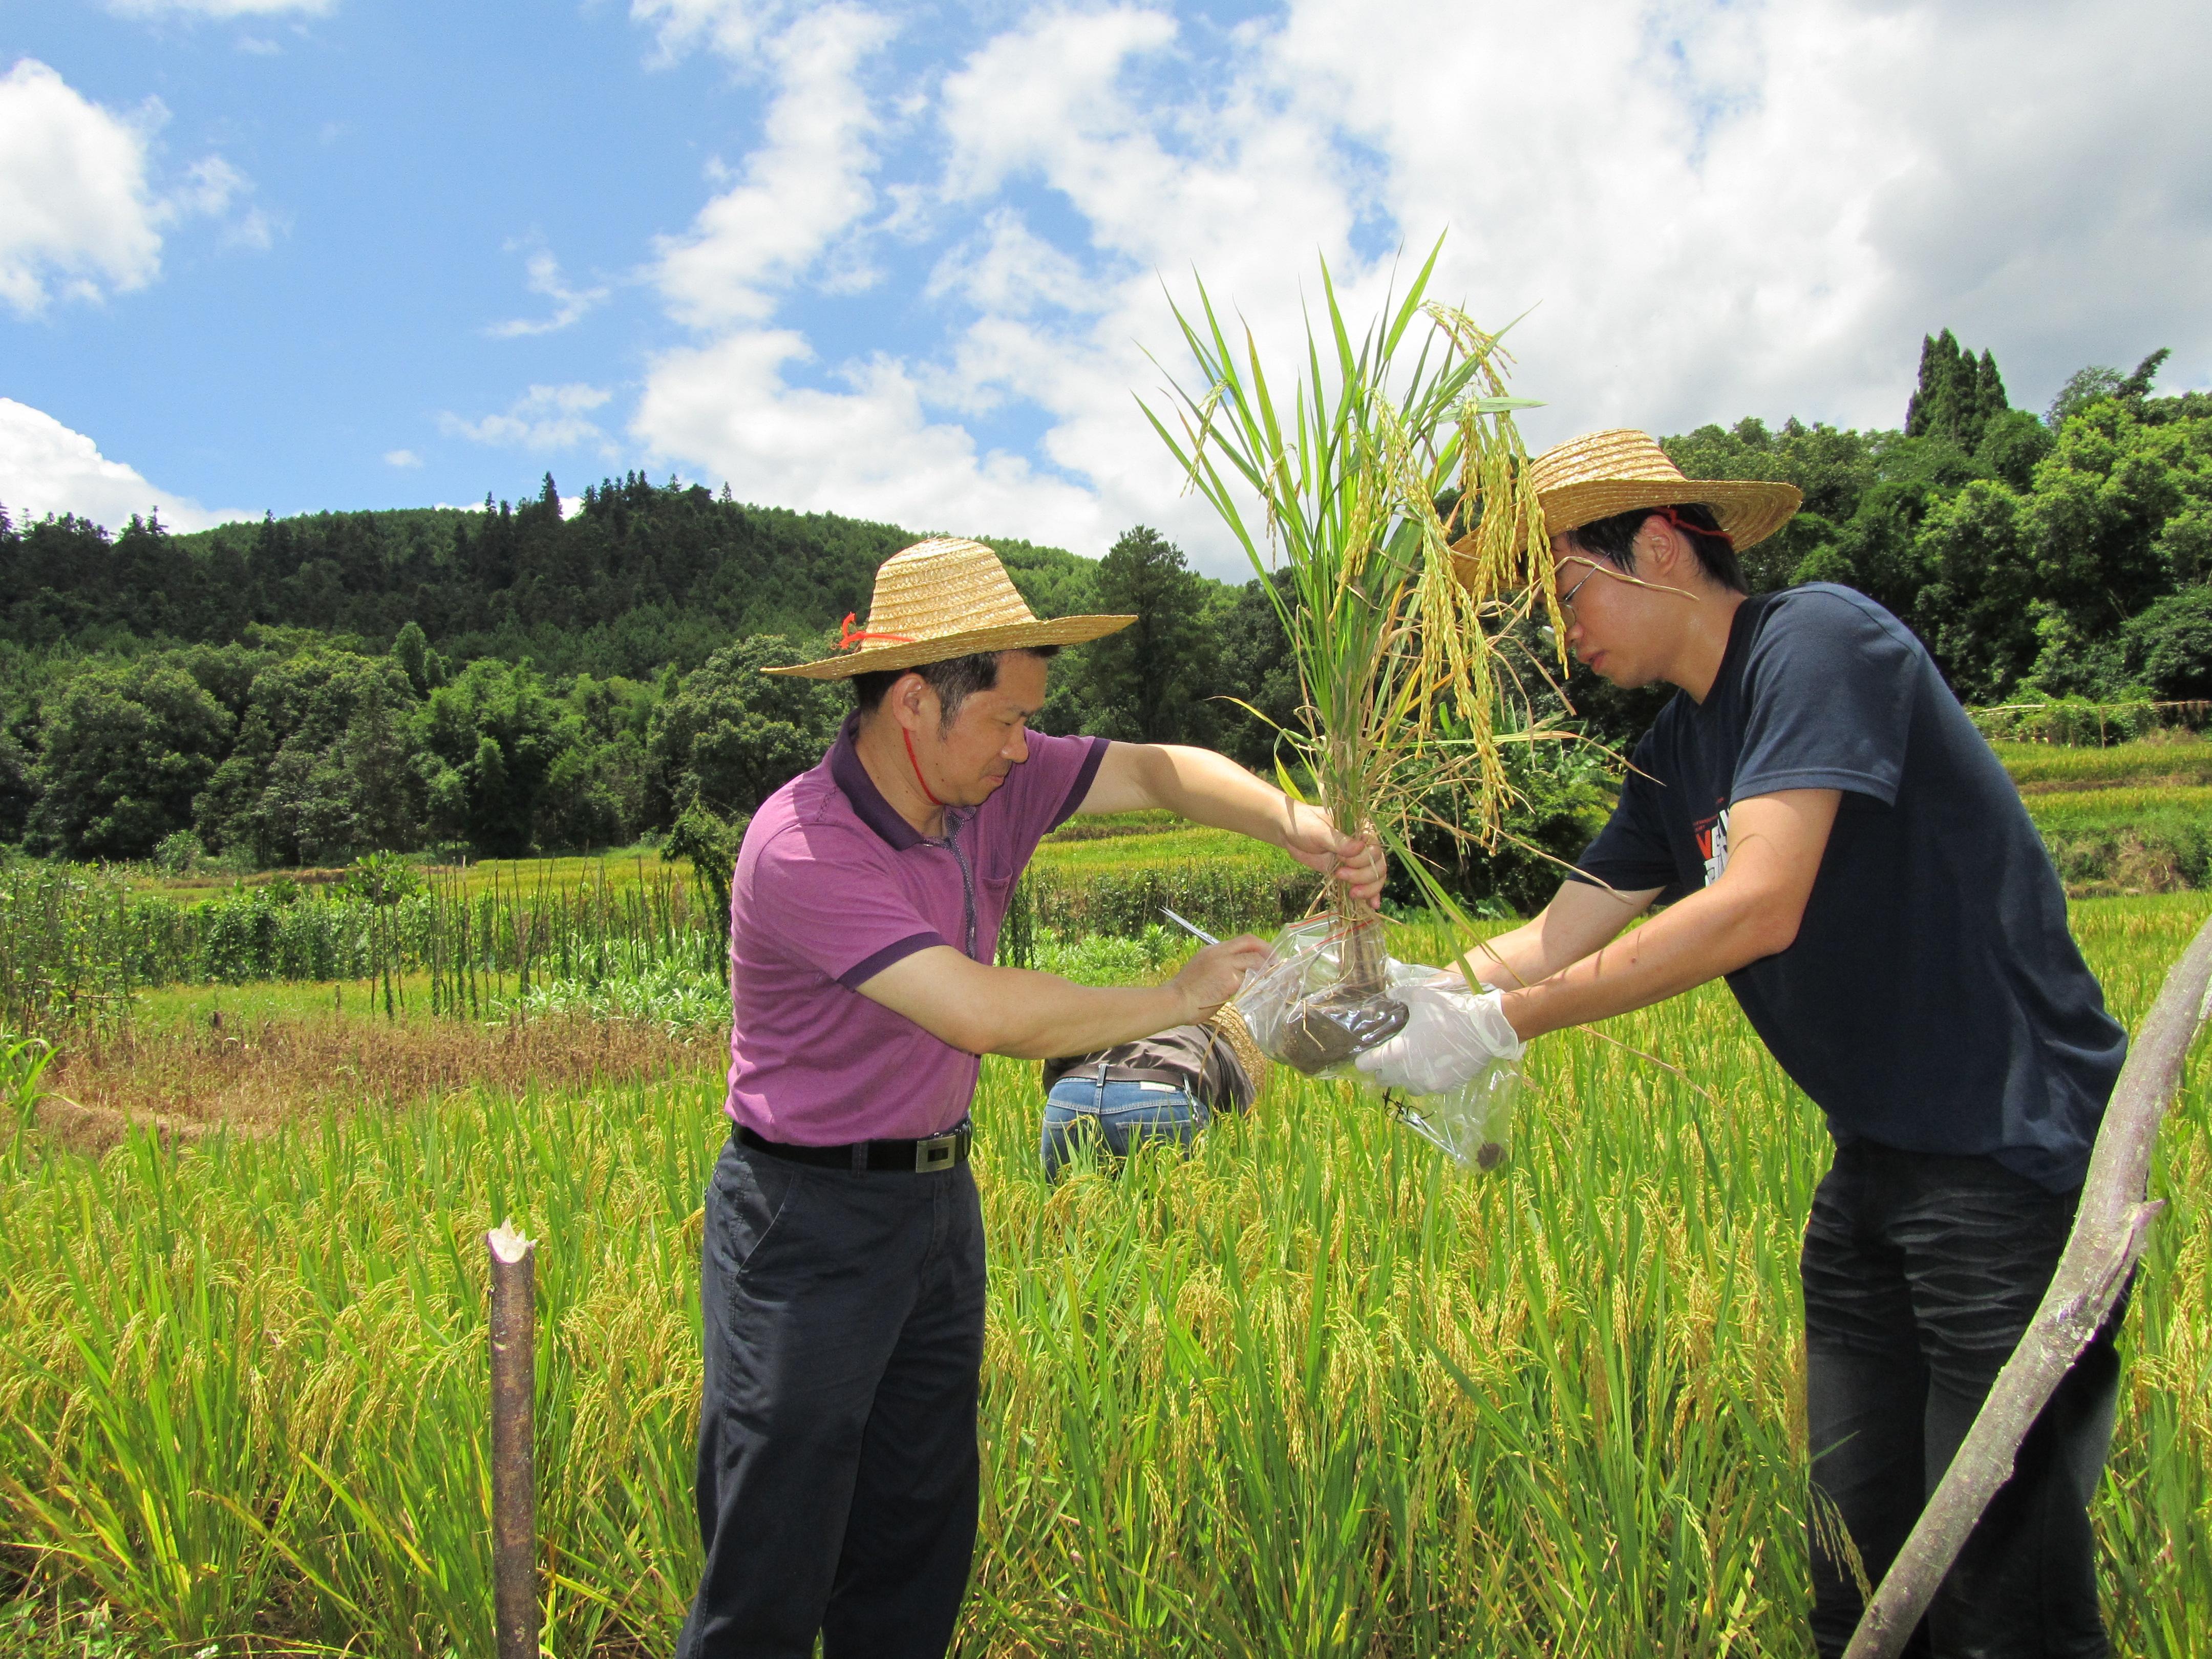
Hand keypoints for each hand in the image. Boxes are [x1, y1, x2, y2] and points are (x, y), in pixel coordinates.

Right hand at [1170, 934, 1272, 1022]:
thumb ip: (1219, 967)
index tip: (1265, 955)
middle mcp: (1219, 952)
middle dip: (1266, 949)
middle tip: (1275, 959)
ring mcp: (1225, 964)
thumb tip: (1237, 974)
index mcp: (1212, 950)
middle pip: (1249, 941)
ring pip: (1253, 959)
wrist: (1176, 1001)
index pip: (1240, 941)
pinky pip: (1249, 978)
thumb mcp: (1201, 970)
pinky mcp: (1230, 978)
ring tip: (1271, 976)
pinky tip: (1259, 988)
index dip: (1256, 946)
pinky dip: (1256, 982)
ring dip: (1265, 967)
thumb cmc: (1186, 992)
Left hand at [1282, 808, 1386, 908]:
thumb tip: (1359, 847)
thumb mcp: (1318, 830)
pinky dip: (1371, 894)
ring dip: (1367, 888)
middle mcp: (1364, 845)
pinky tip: (1372, 905)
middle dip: (1362, 875)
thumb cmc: (1305, 825)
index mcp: (1362, 829)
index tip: (1340, 858)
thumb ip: (1338, 840)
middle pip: (1378, 866)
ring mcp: (1358, 860)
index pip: (1374, 849)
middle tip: (1339, 874)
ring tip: (1352, 893)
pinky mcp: (1350, 872)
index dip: (1361, 859)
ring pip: (1376, 877)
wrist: (1291, 834)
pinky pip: (1366, 884)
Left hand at [1354, 980, 1524, 1094]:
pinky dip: (1425, 1079)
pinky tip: (1430, 1066)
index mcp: (1398, 1053)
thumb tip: (1388, 994)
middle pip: (1384, 1079)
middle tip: (1387, 1058)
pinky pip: (1428, 1087)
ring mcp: (1429, 1083)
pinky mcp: (1446, 1087)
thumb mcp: (1421, 996)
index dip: (1363, 1060)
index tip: (1364, 1055)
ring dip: (1403, 1077)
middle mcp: (1410, 1073)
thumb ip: (1399, 995)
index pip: (1367, 1065)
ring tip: (1409, 1063)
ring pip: (1406, 1086)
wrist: (1487, 1029)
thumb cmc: (1451, 1010)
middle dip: (1382, 1069)